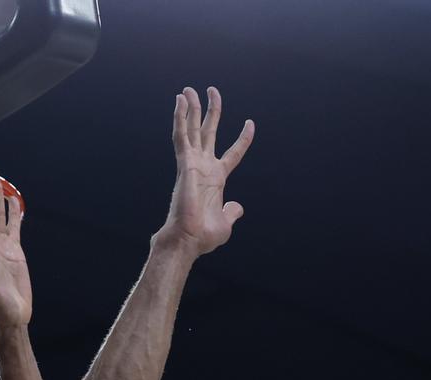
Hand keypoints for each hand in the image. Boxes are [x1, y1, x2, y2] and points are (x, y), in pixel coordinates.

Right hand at [158, 86, 253, 255]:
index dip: (242, 139)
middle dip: (211, 112)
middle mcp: (204, 167)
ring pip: (193, 129)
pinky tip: (180, 101)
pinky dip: (180, 118)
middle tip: (212, 91)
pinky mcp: (184, 163)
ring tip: (190, 90)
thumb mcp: (226, 223)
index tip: (250, 123)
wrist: (189, 240)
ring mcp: (193, 163)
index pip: (233, 153)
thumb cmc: (203, 236)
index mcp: (216, 179)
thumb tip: (238, 207)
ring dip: (192, 108)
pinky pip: (181, 136)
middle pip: (209, 132)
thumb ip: (232, 212)